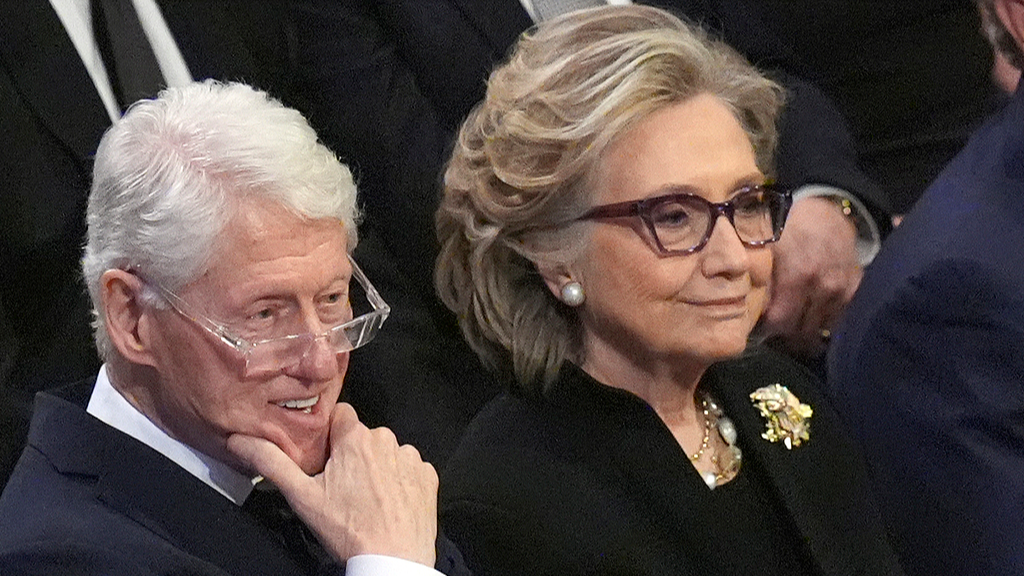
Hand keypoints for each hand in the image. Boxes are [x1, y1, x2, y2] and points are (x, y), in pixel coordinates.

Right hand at [228, 403, 437, 566]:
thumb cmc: (349, 531)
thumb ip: (271, 463)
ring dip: (377, 468)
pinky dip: (400, 481)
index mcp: (355, 438)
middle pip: (362, 436)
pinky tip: (389, 503)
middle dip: (352, 455)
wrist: (392, 560)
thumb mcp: (302, 497)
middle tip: (342, 487)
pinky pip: (409, 468)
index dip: (329, 435)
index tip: (325, 456)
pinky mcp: (427, 475)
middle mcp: (386, 440)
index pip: (339, 415)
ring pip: (386, 452)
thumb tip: (240, 441)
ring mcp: (410, 457)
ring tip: (367, 499)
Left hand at [762, 197, 862, 356]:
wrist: (826, 213)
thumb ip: (755, 278)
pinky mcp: (855, 289)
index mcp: (798, 275)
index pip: (780, 322)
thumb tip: (743, 309)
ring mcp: (842, 289)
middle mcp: (824, 286)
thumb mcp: (764, 246)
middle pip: (800, 330)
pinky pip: (839, 319)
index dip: (766, 328)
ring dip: (805, 329)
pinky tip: (812, 314)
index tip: (758, 327)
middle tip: (772, 328)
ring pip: (820, 328)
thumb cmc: (787, 226)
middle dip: (784, 333)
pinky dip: (824, 320)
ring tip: (791, 322)